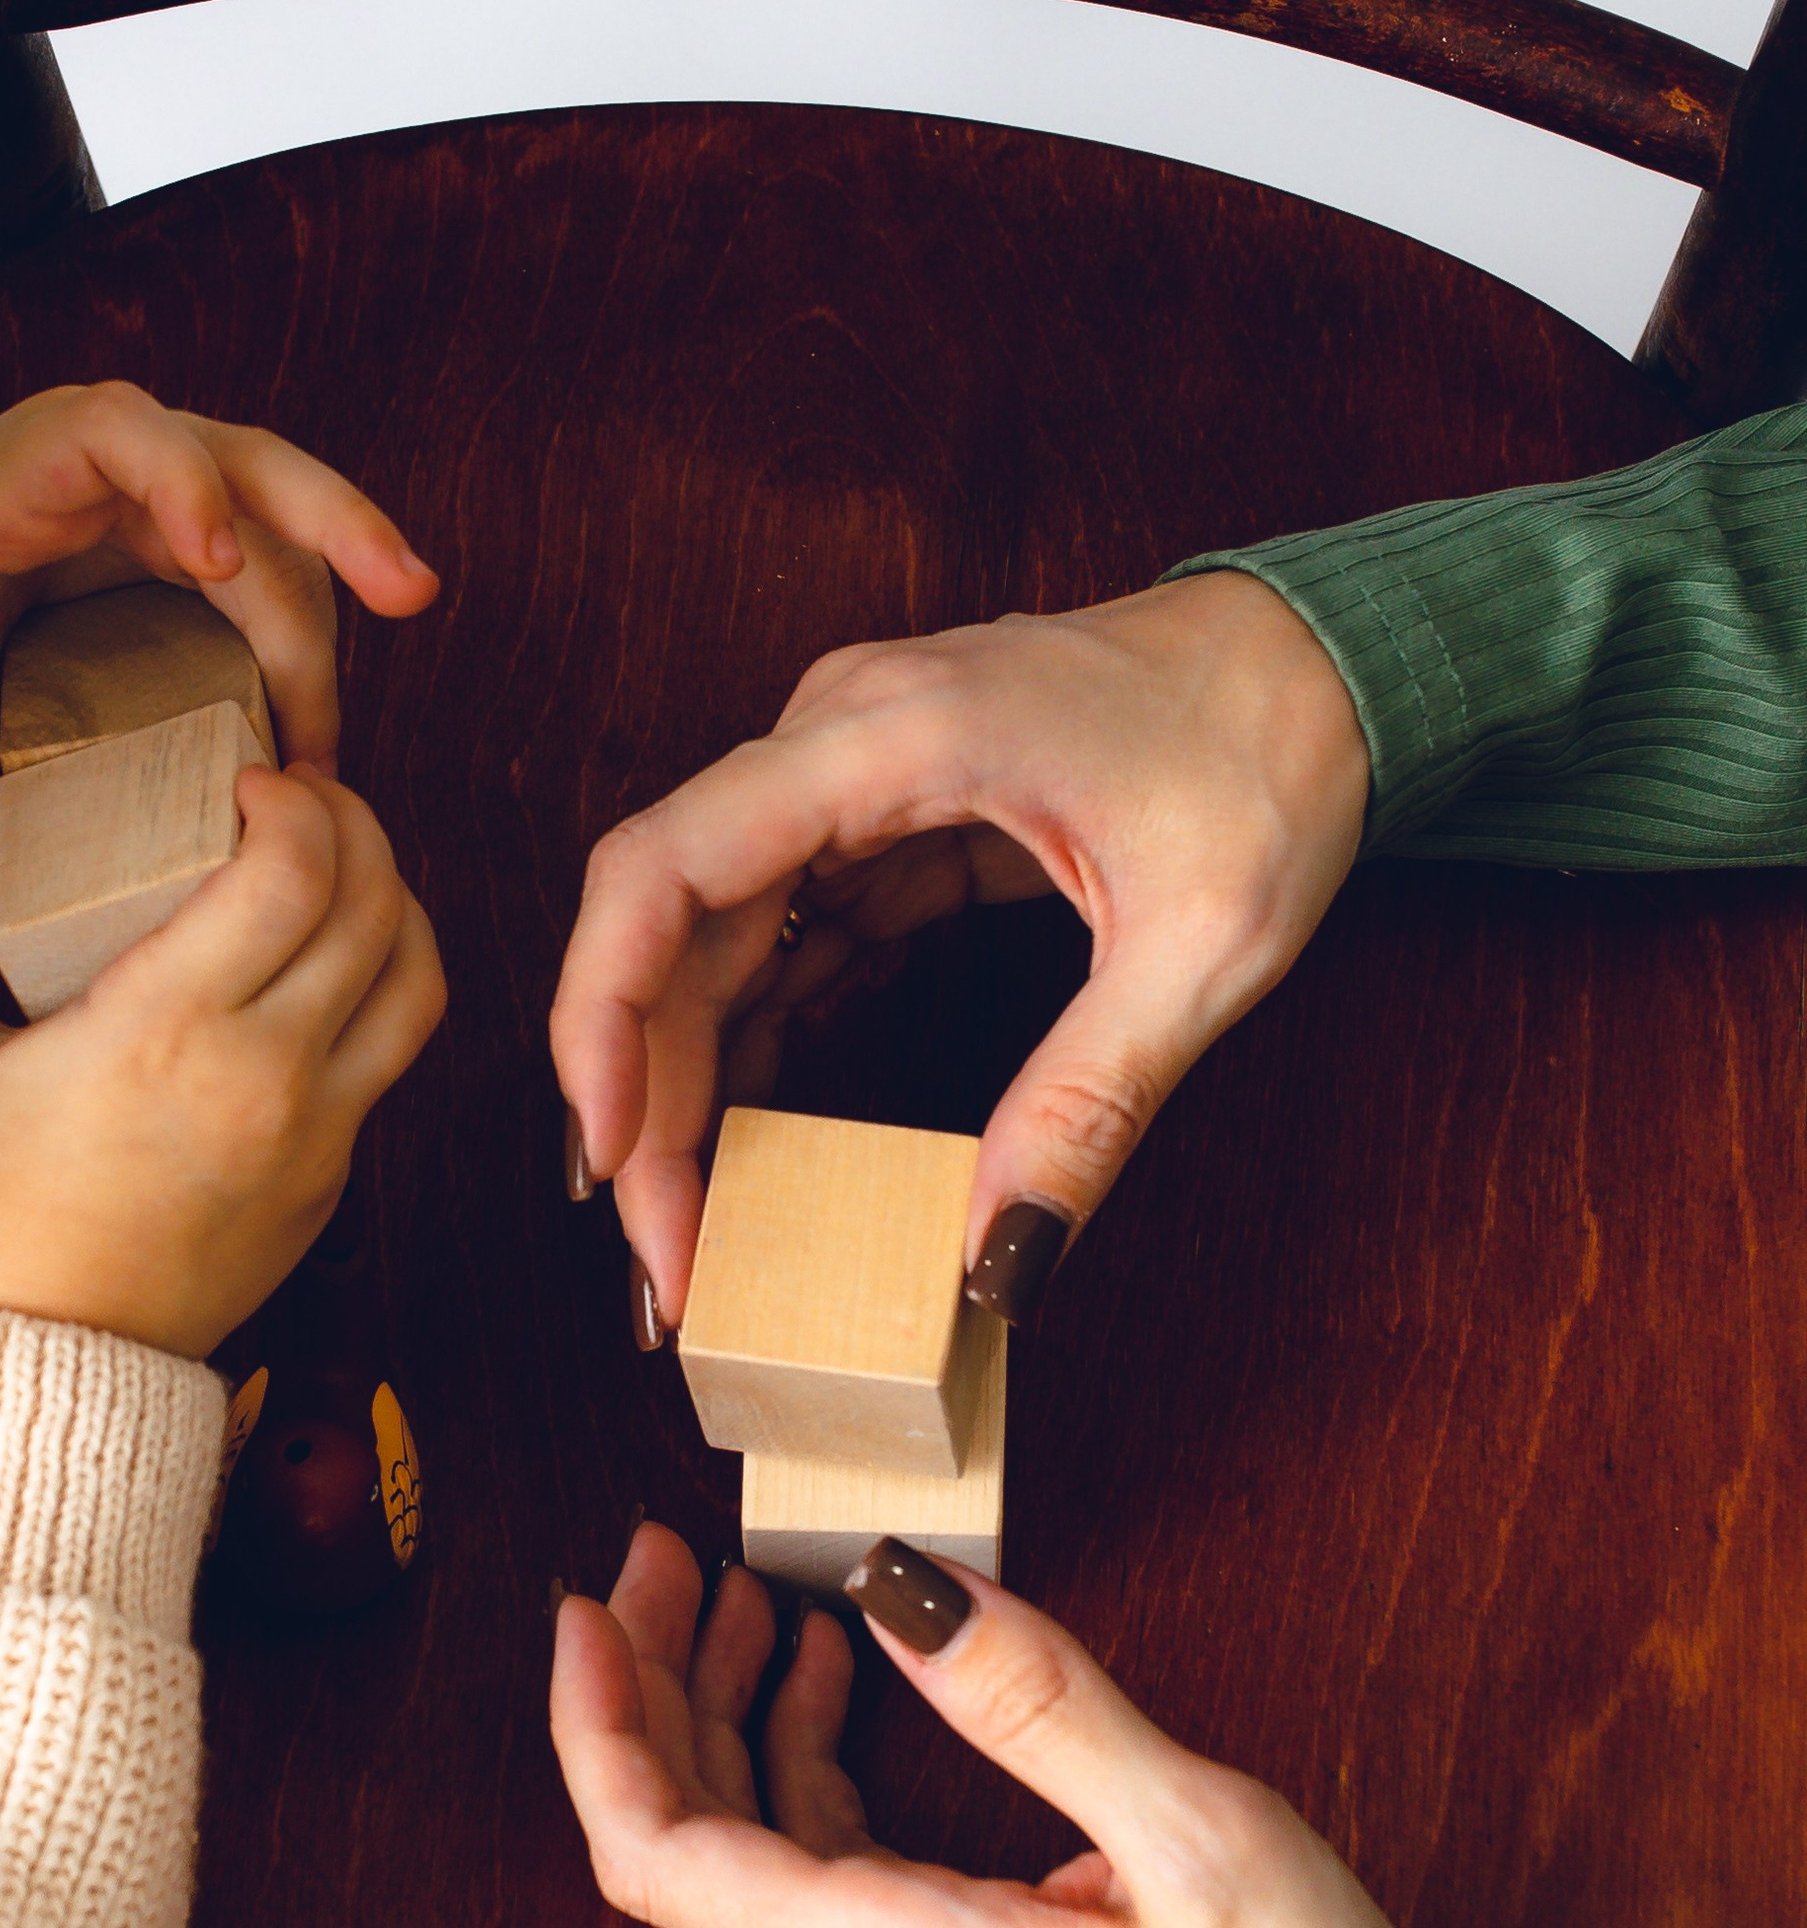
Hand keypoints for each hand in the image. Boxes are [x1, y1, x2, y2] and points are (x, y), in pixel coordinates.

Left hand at [0, 382, 438, 915]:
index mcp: (40, 464)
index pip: (124, 432)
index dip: (181, 479)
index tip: (218, 558)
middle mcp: (134, 465)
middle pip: (258, 465)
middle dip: (341, 524)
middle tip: (412, 592)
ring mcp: (189, 500)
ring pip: (295, 532)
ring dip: (346, 606)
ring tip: (354, 724)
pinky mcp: (218, 549)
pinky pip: (288, 583)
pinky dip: (316, 656)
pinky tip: (321, 746)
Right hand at [0, 765, 444, 1355]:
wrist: (64, 1350)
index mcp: (167, 1029)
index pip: (293, 874)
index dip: (294, 802)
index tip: (250, 781)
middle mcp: (265, 1072)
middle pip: (374, 904)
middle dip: (353, 821)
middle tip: (306, 798)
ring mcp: (319, 1127)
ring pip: (418, 977)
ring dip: (396, 898)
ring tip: (341, 867)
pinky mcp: (338, 1169)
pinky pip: (397, 1049)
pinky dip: (386, 981)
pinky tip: (336, 958)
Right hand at [549, 572, 1367, 1325]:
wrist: (1326, 663)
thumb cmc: (1273, 755)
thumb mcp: (1203, 947)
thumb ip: (1089, 1105)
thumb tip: (998, 1264)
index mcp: (893, 734)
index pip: (664, 865)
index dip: (600, 1016)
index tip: (609, 1156)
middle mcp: (837, 739)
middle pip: (666, 927)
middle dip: (647, 1101)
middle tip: (671, 1260)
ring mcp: (848, 775)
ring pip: (707, 944)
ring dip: (690, 1089)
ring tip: (701, 1232)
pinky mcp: (876, 820)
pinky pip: (775, 942)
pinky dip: (755, 1049)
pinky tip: (755, 1151)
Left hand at [549, 1528, 1402, 1927]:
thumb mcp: (1188, 1831)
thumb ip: (1032, 1700)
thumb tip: (897, 1585)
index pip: (661, 1856)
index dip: (597, 1728)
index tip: (586, 1608)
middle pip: (682, 1842)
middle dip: (652, 1688)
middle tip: (663, 1560)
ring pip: (742, 1856)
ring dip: (722, 1719)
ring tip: (741, 1597)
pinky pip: (815, 1875)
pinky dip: (797, 1764)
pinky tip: (829, 1675)